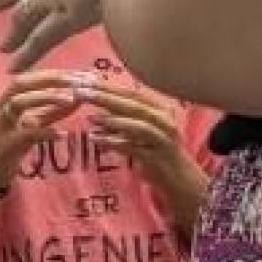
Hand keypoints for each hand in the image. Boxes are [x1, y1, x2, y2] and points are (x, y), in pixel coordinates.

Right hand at [0, 71, 84, 189]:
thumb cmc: (10, 148)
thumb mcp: (32, 125)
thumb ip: (51, 112)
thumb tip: (77, 97)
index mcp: (4, 101)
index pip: (27, 78)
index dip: (52, 74)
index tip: (77, 74)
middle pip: (20, 84)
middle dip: (49, 79)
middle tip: (76, 80)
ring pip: (18, 103)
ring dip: (46, 98)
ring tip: (71, 98)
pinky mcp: (3, 146)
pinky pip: (24, 135)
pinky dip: (44, 132)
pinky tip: (62, 133)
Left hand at [76, 82, 205, 216]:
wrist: (180, 180)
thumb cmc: (157, 153)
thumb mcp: (139, 132)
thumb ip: (122, 119)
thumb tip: (96, 108)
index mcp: (160, 109)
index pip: (132, 93)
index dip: (109, 86)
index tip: (85, 81)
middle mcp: (165, 120)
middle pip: (134, 105)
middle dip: (106, 97)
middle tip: (82, 92)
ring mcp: (163, 139)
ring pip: (138, 125)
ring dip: (113, 120)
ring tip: (90, 117)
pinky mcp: (158, 158)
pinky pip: (135, 148)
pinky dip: (115, 142)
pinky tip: (97, 139)